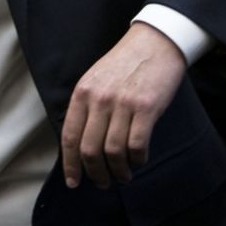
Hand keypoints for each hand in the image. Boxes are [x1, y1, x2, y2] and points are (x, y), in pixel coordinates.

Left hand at [61, 22, 186, 188]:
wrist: (156, 42)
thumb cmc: (126, 63)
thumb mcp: (97, 79)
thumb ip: (88, 107)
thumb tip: (81, 145)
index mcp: (83, 92)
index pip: (69, 136)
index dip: (70, 164)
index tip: (73, 182)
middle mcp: (99, 99)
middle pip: (89, 149)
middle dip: (95, 173)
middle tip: (103, 183)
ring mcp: (123, 103)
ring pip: (113, 151)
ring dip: (118, 171)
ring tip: (124, 176)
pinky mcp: (146, 108)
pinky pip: (137, 145)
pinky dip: (137, 159)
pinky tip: (139, 160)